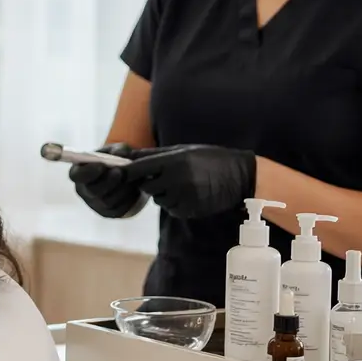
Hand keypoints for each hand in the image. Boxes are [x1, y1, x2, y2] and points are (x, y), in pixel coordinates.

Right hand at [69, 144, 147, 218]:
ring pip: (108, 201)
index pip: (76, 176)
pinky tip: (134, 188)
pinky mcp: (110, 213)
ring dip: (121, 189)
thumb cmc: (116, 160)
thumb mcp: (117, 150)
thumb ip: (119, 149)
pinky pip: (120, 208)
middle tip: (119, 172)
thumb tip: (120, 154)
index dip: (87, 172)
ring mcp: (96, 204)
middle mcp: (84, 191)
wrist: (128, 176)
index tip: (101, 165)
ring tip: (131, 178)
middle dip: (107, 181)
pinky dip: (129, 198)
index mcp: (80, 173)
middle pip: (92, 191)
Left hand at [121, 144, 255, 218]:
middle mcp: (176, 179)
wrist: (239, 176)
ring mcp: (184, 196)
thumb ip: (155, 155)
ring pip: (159, 200)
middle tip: (162, 178)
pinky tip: (189, 195)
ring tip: (182, 184)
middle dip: (149, 183)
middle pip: (146, 187)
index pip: (138, 168)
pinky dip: (175, 205)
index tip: (122, 172)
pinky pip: (172, 210)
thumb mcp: (183, 150)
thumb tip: (128, 156)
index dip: (127, 172)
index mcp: (173, 161)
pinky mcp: (191, 210)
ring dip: (164, 194)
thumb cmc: (209, 158)